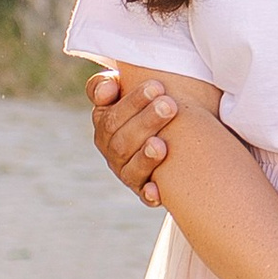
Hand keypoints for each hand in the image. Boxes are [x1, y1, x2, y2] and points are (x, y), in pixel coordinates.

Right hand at [89, 65, 176, 204]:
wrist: (172, 128)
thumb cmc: (150, 101)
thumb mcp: (129, 88)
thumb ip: (109, 84)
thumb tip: (107, 90)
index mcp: (105, 122)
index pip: (110, 114)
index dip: (132, 102)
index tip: (157, 86)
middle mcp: (111, 149)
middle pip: (122, 139)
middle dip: (146, 122)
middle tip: (169, 105)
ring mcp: (126, 170)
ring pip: (131, 167)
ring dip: (146, 157)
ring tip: (162, 144)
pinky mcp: (143, 189)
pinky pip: (143, 195)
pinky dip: (149, 194)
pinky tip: (157, 191)